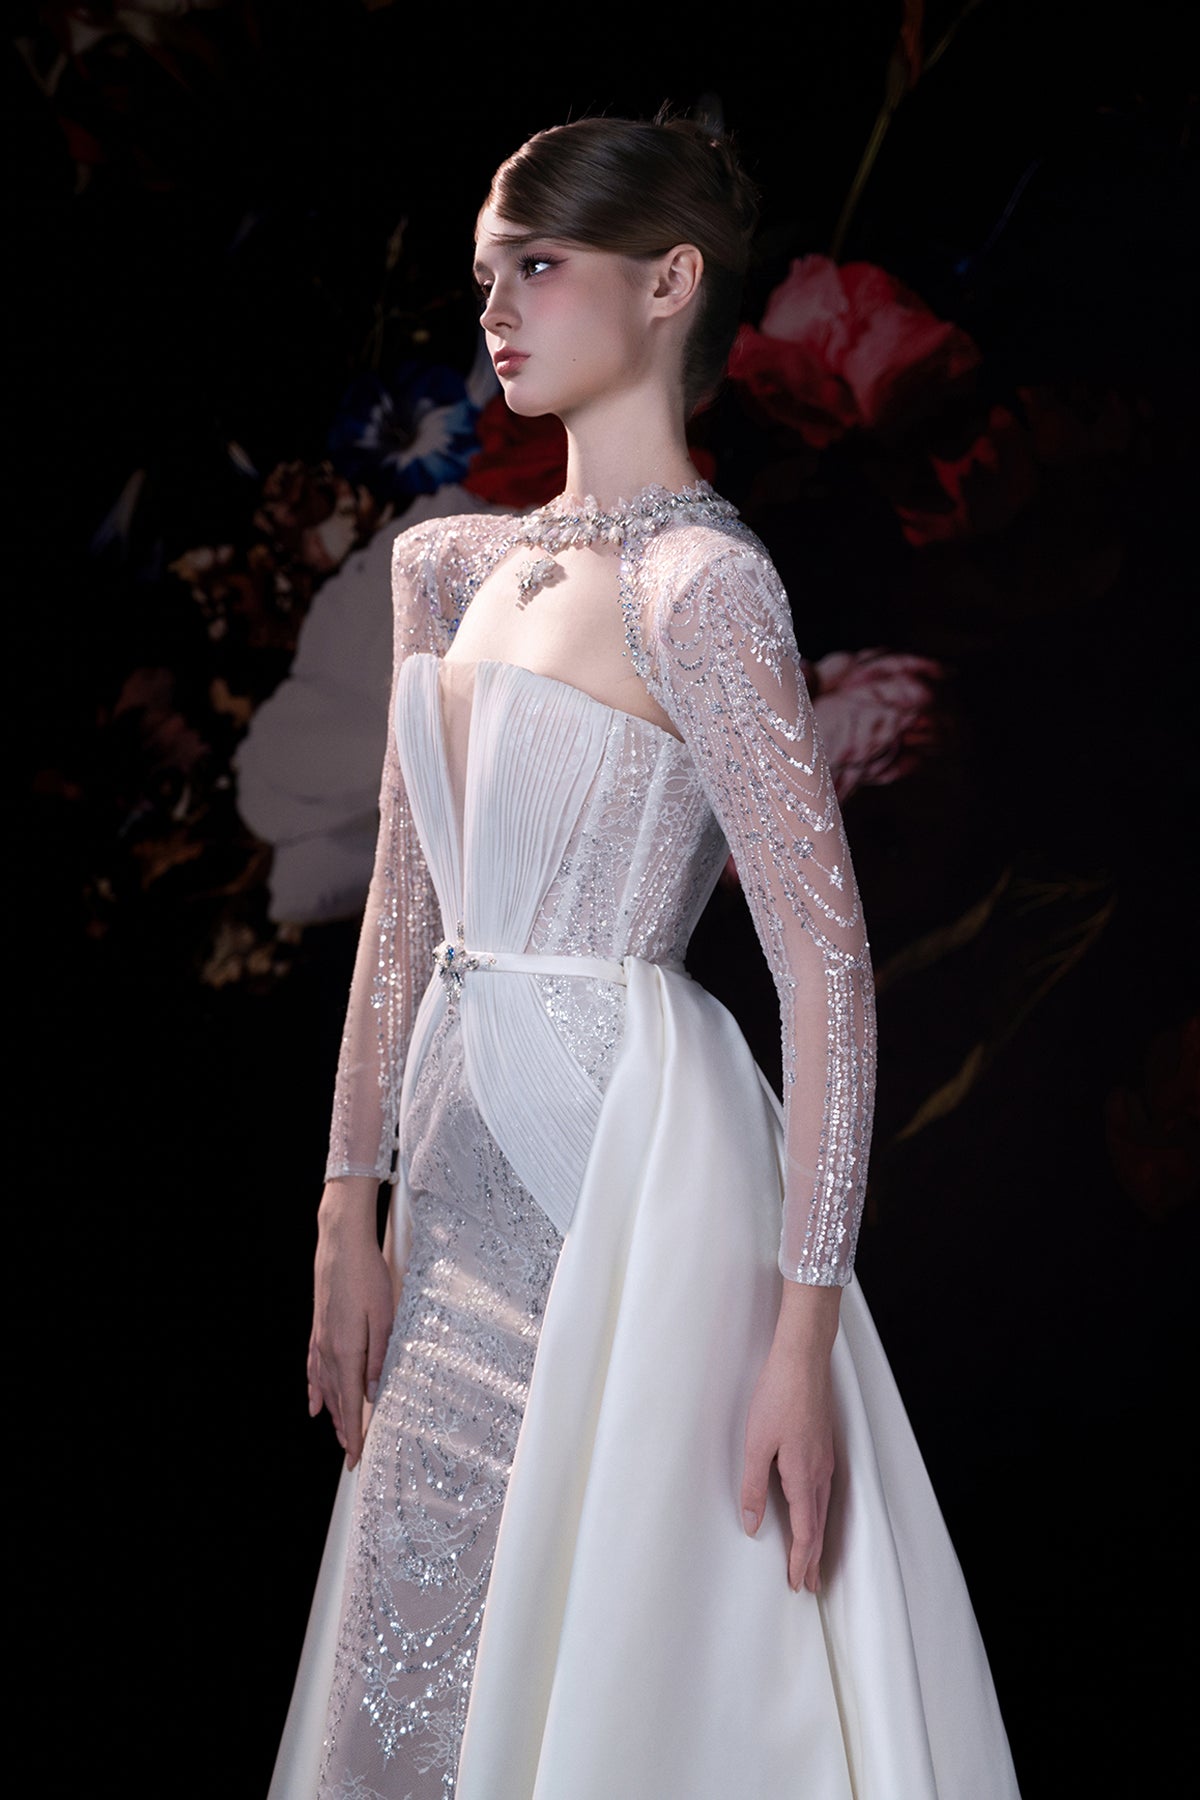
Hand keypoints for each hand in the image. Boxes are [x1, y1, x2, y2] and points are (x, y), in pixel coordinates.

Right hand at [307, 1180, 394, 1469]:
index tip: (356, 1458)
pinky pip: (314, 1367)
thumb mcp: (384, 1315)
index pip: (352, 1403)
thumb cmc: (367, 1275)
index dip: (354, 1433)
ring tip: (338, 1435)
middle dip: (344, 1430)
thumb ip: (379, 1356)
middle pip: (337, 1400)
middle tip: (351, 1456)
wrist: (341, 1244)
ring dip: (333, 1413)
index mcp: (348, 1350)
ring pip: (326, 1386)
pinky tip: (315, 1402)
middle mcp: (330, 1350)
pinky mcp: (319, 1328)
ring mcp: (321, 1339)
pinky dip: (315, 1388)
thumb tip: (374, 1392)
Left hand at [740, 1284, 838, 1592]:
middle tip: (810, 1586)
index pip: (805, 1532)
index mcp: (803, 1477)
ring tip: (814, 1560)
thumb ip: (754, 1487)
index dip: (800, 1561)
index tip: (798, 1585)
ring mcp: (825, 1459)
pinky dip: (821, 1514)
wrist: (803, 1360)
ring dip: (818, 1539)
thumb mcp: (756, 1444)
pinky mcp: (823, 1446)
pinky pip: (826, 1492)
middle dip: (814, 1559)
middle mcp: (820, 1473)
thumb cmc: (778, 1397)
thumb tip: (753, 1526)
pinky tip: (815, 1513)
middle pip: (819, 1527)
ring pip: (824, 1510)